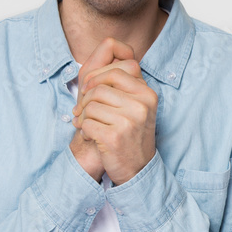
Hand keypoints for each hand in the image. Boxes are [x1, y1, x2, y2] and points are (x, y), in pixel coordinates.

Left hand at [69, 38, 157, 183]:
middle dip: (86, 100)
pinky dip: (84, 131)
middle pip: (99, 88)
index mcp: (147, 93)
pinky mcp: (115, 136)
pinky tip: (92, 137)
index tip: (90, 91)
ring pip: (90, 106)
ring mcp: (130, 121)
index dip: (97, 78)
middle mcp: (142, 104)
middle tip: (85, 112)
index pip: (117, 70)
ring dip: (84, 117)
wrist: (136, 168)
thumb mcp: (133, 104)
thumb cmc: (130, 133)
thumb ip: (120, 82)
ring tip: (91, 126)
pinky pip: (86, 123)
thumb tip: (97, 62)